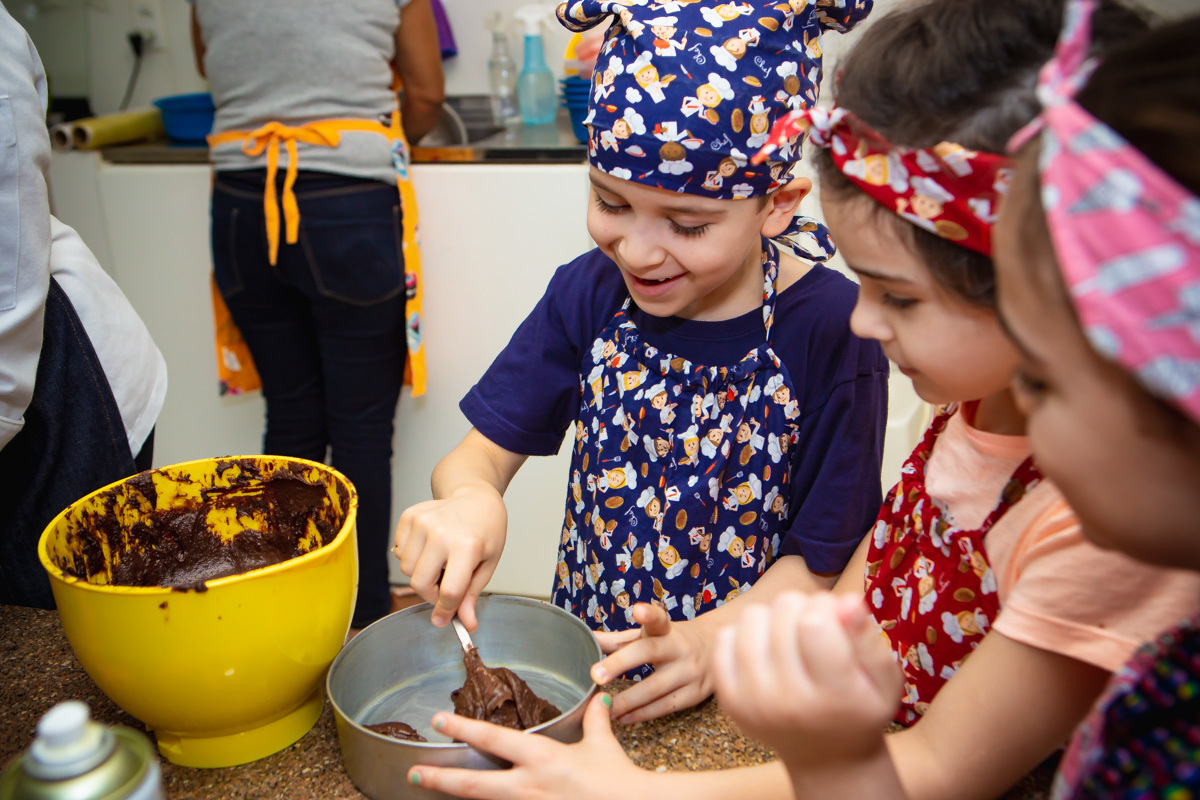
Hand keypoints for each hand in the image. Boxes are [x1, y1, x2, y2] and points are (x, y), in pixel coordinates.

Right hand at [393, 485, 506, 628]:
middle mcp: (441, 533)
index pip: (448, 591)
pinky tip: (429, 547)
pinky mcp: (409, 516)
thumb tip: (466, 624)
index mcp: (467, 546)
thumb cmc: (486, 530)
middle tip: (445, 585)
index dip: (445, 611)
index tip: (443, 619)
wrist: (476, 498)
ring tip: (440, 562)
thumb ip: (472, 595)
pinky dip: (411, 556)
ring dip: (421, 574)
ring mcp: (422, 522)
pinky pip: (398, 551)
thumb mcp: (488, 564)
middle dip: (431, 593)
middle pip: (420, 583)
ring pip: (406, 569)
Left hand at [407, 694, 645, 799]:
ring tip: (432, 791)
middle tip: (414, 773)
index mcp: (542, 759)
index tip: (439, 721)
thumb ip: (594, 720)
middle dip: (441, 779)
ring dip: (459, 797)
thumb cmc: (617, 780)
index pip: (494, 739)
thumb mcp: (602, 744)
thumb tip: (599, 698)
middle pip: (474, 784)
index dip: (463, 729)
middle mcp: (529, 786)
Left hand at [591, 603, 715, 723]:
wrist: (721, 651)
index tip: (638, 610)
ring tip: (605, 708)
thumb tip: (590, 638)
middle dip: (620, 663)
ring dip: (627, 700)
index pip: (659, 619)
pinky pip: (665, 707)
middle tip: (596, 675)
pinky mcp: (695, 694)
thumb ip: (621, 639)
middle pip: (650, 653)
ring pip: (655, 688)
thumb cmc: (675, 642)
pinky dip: (642, 714)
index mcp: (667, 630)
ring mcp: (689, 672)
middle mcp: (680, 647)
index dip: (649, 614)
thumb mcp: (651, 636)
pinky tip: (624, 717)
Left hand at [712, 592, 901, 770]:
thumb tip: (847, 600)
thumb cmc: (859, 709)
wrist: (825, 757)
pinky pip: (725, 637)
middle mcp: (787, 701)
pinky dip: (746, 633)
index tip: (836, 618)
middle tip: (817, 628)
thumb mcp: (884, 680)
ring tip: (792, 636)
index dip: (827, 607)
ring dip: (774, 617)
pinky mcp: (728, 698)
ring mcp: (752, 700)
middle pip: (784, 612)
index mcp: (834, 697)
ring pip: (752, 617)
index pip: (815, 624)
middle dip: (804, 607)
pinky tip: (767, 649)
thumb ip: (869, 639)